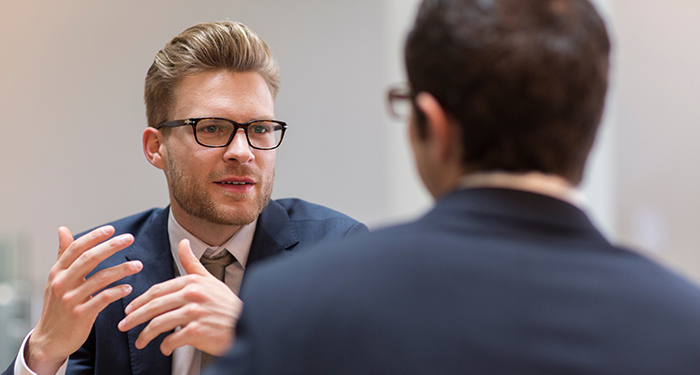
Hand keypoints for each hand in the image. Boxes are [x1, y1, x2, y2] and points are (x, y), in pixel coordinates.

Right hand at [26, 226, 141, 374]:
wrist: (49, 340)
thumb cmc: (57, 307)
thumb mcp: (56, 280)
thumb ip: (63, 255)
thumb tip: (63, 229)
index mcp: (57, 272)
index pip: (76, 248)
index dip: (94, 237)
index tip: (111, 229)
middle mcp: (62, 283)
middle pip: (89, 259)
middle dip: (111, 246)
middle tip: (129, 238)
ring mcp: (70, 300)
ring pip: (100, 278)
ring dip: (122, 269)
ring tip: (138, 265)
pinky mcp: (81, 315)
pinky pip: (103, 298)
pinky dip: (118, 291)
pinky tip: (129, 287)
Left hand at [118, 239, 241, 355]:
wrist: (246, 325)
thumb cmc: (226, 305)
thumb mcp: (210, 279)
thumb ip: (193, 263)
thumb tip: (183, 242)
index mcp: (193, 282)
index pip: (158, 290)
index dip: (140, 301)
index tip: (130, 309)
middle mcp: (193, 295)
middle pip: (154, 306)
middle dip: (135, 317)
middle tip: (124, 325)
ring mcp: (195, 313)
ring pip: (159, 324)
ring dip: (146, 335)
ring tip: (141, 341)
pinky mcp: (198, 331)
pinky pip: (172, 339)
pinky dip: (165, 346)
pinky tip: (164, 348)